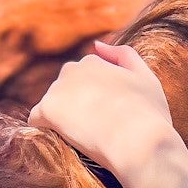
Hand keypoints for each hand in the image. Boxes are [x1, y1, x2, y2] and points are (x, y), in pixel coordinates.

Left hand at [29, 42, 176, 179]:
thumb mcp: (147, 79)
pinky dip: (46, 130)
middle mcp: (72, 69)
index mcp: (94, 62)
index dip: (97, 100)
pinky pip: (37, 120)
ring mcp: (58, 89)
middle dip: (76, 106)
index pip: (86, 79)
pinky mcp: (47, 110)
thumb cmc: (150, 116)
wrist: (140, 143)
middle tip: (97, 131)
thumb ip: (125, 56)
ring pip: (53, 104)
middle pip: (67, 89)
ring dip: (63, 119)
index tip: (109, 118)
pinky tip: (63, 142)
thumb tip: (97, 45)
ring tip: (85, 139)